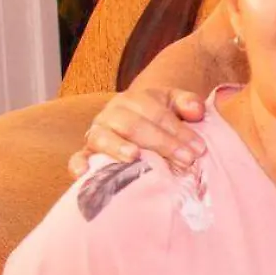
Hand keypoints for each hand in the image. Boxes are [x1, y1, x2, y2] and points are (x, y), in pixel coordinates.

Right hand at [71, 86, 207, 174]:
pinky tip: (84, 174)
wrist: (135, 122)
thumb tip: (195, 110)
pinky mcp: (86, 153)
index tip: (198, 149)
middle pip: (133, 126)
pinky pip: (77, 158)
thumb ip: (188, 103)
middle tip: (185, 160)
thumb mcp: (174, 103)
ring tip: (134, 156)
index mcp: (135, 100)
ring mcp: (97, 134)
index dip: (178, 131)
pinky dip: (78, 165)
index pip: (157, 114)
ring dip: (118, 147)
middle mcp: (112, 115)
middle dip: (161, 142)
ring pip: (103, 138)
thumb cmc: (158, 117)